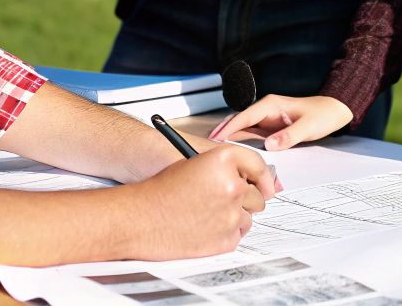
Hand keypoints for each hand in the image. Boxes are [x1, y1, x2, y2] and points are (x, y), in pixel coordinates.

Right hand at [118, 144, 278, 259]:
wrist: (138, 219)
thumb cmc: (159, 191)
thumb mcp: (194, 165)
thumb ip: (226, 169)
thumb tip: (255, 182)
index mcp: (224, 161)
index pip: (259, 165)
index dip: (262, 176)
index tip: (264, 184)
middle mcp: (232, 186)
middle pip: (258, 195)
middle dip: (244, 198)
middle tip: (221, 201)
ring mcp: (231, 215)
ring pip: (248, 217)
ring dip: (234, 216)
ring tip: (205, 215)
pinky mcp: (226, 240)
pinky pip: (237, 235)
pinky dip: (225, 233)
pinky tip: (203, 228)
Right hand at [210, 94, 353, 150]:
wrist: (334, 110)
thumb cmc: (323, 115)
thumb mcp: (308, 127)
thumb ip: (289, 136)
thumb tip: (269, 145)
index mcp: (270, 106)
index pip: (243, 117)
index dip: (227, 128)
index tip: (213, 139)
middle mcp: (265, 111)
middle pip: (238, 123)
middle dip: (222, 133)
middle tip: (205, 148)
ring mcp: (266, 120)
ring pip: (242, 130)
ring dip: (229, 140)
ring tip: (214, 154)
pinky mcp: (270, 129)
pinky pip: (251, 136)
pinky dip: (240, 143)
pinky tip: (233, 154)